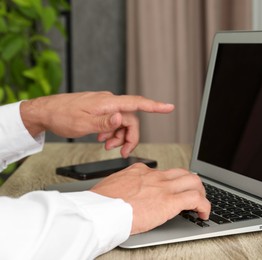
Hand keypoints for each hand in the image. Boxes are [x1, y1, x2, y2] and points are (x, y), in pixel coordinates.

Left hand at [20, 92, 173, 156]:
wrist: (46, 112)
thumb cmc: (62, 116)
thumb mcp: (83, 123)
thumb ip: (105, 122)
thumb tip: (121, 118)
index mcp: (108, 103)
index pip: (137, 103)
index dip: (155, 106)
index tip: (169, 107)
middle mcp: (109, 102)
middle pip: (131, 119)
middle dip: (129, 137)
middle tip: (121, 151)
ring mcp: (105, 106)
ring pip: (122, 122)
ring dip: (119, 136)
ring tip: (107, 146)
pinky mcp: (100, 110)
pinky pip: (113, 122)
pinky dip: (112, 133)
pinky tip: (102, 139)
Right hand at [90, 163, 210, 234]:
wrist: (99, 211)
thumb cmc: (99, 204)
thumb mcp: (111, 187)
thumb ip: (123, 188)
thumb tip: (124, 195)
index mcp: (139, 172)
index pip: (163, 173)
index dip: (172, 183)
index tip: (172, 191)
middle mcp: (154, 176)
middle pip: (182, 173)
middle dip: (191, 184)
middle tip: (193, 195)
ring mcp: (163, 187)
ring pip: (193, 181)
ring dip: (201, 192)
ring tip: (201, 205)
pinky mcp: (169, 201)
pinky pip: (196, 199)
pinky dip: (204, 206)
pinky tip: (203, 214)